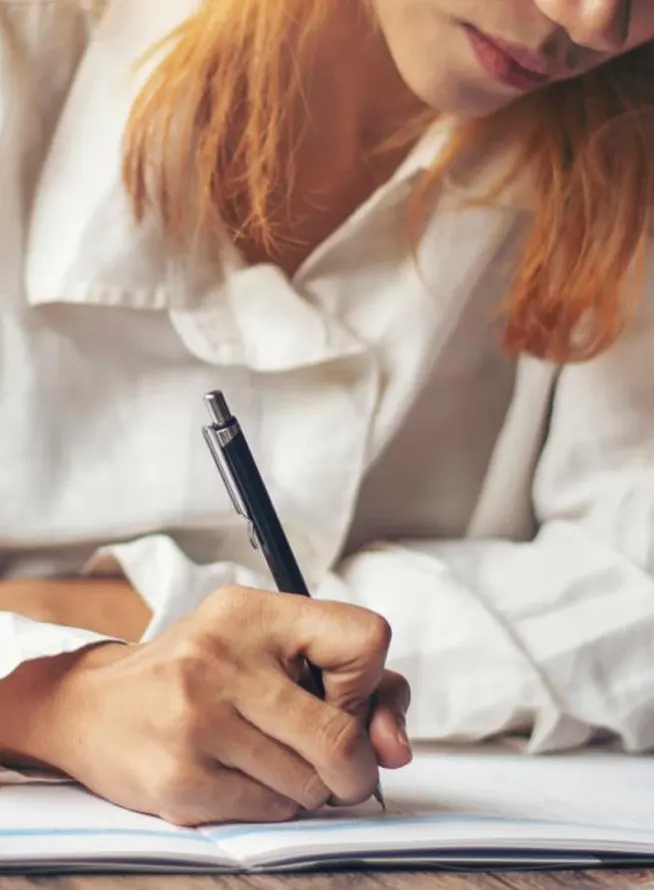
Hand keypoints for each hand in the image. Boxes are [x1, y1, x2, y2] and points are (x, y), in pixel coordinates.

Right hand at [23, 586, 407, 825]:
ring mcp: (197, 719)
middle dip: (354, 766)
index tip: (340, 697)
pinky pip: (271, 813)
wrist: (92, 706)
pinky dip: (272, 806)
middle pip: (342, 736)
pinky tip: (240, 778)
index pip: (367, 642)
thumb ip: (352, 683)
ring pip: (311, 785)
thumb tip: (394, 750)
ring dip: (309, 788)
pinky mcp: (179, 778)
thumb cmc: (199, 673)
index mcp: (254, 612)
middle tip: (336, 765)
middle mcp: (223, 658)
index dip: (370, 683)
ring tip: (272, 761)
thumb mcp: (268, 647)